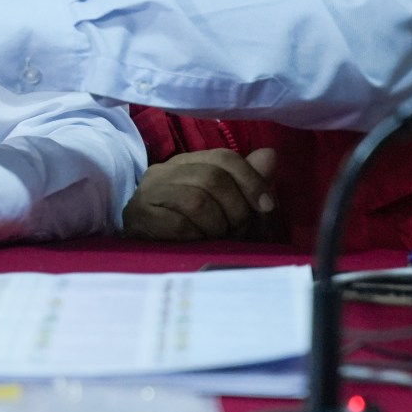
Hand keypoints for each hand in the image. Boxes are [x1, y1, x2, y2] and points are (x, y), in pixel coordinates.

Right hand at [121, 148, 276, 240]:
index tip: (266, 207)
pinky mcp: (140, 215)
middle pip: (213, 177)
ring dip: (217, 225)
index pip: (224, 157)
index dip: (251, 181)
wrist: (144, 255)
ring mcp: (150, 191)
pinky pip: (179, 224)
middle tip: (239, 231)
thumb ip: (245, 180)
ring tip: (216, 238)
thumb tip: (271, 155)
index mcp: (188, 163)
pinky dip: (196, 237)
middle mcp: (166, 170)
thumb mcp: (223, 203)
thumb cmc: (190, 228)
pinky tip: (195, 243)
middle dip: (236, 208)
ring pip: (197, 200)